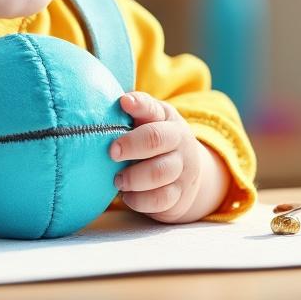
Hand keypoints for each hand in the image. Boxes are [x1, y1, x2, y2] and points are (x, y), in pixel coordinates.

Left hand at [110, 92, 228, 223]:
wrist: (187, 172)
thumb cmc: (157, 142)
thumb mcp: (150, 122)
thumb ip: (134, 113)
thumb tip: (116, 102)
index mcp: (167, 118)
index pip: (152, 108)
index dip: (138, 104)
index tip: (123, 103)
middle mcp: (179, 141)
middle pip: (156, 138)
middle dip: (131, 145)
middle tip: (112, 153)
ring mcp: (182, 169)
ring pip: (158, 172)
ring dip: (133, 177)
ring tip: (118, 180)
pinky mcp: (179, 195)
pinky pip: (159, 200)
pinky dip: (139, 200)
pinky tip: (128, 196)